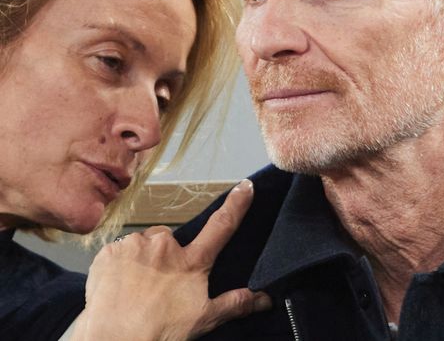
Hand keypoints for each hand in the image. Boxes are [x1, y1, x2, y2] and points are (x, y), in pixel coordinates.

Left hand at [71, 179, 270, 340]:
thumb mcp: (203, 320)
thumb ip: (235, 303)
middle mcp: (165, 245)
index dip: (236, 204)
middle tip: (160, 284)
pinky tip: (119, 287)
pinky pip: (119, 252)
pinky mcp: (110, 251)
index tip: (245, 185)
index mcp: (191, 261)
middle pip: (171, 240)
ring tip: (137, 289)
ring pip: (144, 245)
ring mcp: (136, 245)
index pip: (221, 226)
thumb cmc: (159, 333)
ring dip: (143, 260)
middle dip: (168, 256)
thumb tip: (265, 298)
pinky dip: (120, 266)